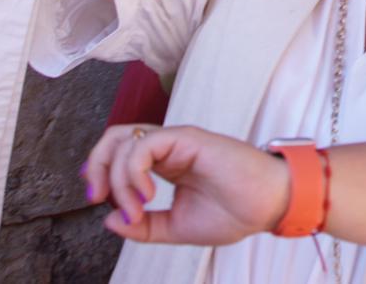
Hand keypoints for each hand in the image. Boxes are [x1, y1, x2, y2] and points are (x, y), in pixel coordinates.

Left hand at [82, 124, 289, 245]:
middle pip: (114, 138)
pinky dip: (135, 172)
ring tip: (136, 208)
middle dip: (96, 166)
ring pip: (125, 140)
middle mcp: (167, 148)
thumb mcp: (177, 227)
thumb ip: (144, 226)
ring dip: (118, 178)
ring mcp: (177, 140)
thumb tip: (109, 221)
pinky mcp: (188, 138)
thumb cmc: (235, 212)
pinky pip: (146, 144)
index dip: (99, 172)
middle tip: (98, 198)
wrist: (269, 206)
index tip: (99, 202)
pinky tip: (148, 197)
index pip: (119, 154)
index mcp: (165, 164)